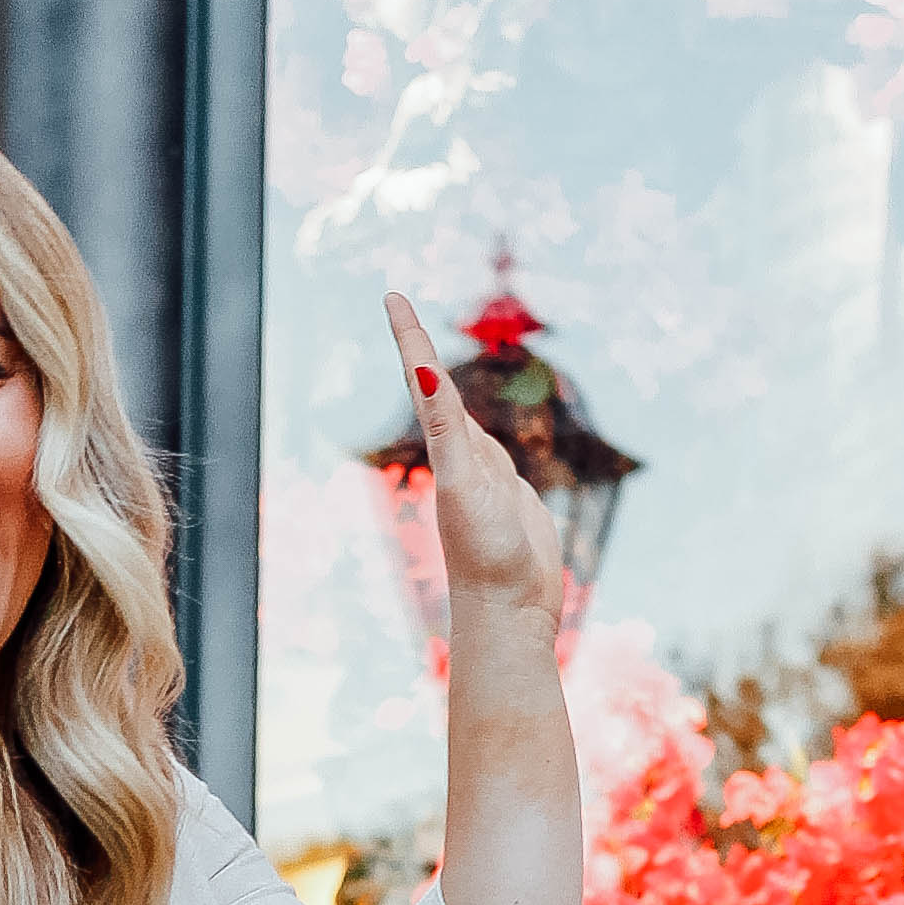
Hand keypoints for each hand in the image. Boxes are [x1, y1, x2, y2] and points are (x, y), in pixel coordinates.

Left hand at [384, 289, 565, 654]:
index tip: (392, 296)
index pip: (426, 380)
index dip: (411, 338)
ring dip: (445, 384)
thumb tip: (426, 376)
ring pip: (464, 417)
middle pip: (437, 389)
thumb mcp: (465, 482)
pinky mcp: (511, 495)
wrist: (509, 608)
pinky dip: (485, 429)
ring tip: (425, 353)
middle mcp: (461, 456)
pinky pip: (496, 448)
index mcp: (447, 447)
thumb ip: (448, 429)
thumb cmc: (485, 552)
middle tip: (398, 308)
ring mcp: (485, 475)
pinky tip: (481, 432)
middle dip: (420, 348)